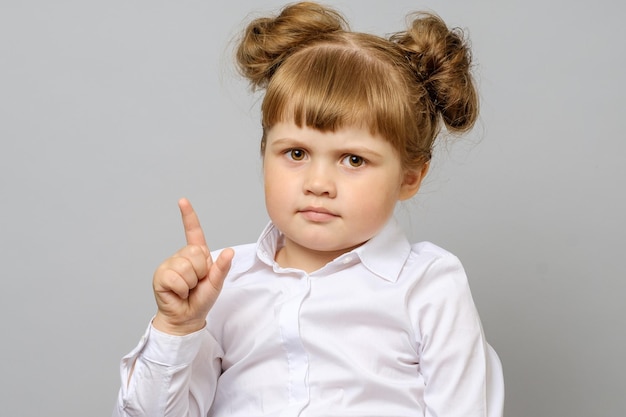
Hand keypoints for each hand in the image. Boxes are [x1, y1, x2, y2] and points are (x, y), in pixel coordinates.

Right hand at [152, 198, 233, 334]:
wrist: (187, 317)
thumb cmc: (201, 300)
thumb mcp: (216, 283)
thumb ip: (222, 268)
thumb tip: (229, 252)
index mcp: (196, 255)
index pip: (193, 232)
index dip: (188, 216)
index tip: (182, 201)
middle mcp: (181, 257)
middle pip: (195, 253)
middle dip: (200, 272)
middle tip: (196, 283)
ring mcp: (169, 265)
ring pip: (186, 266)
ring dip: (190, 282)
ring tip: (187, 289)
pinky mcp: (160, 275)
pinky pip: (175, 277)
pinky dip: (181, 288)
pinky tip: (178, 293)